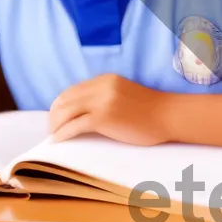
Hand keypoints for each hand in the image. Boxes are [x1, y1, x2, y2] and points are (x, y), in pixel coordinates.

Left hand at [48, 75, 170, 144]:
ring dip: (55, 126)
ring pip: (65, 112)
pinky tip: (59, 140)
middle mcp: (101, 87)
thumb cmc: (152, 112)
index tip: (57, 118)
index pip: (72, 90)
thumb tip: (84, 112)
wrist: (169, 116)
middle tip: (52, 130)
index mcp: (106, 80)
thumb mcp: (125, 95)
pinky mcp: (103, 117)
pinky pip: (74, 126)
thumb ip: (106, 97)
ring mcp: (102, 101)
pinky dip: (63, 134)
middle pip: (64, 99)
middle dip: (54, 116)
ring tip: (54, 136)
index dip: (60, 105)